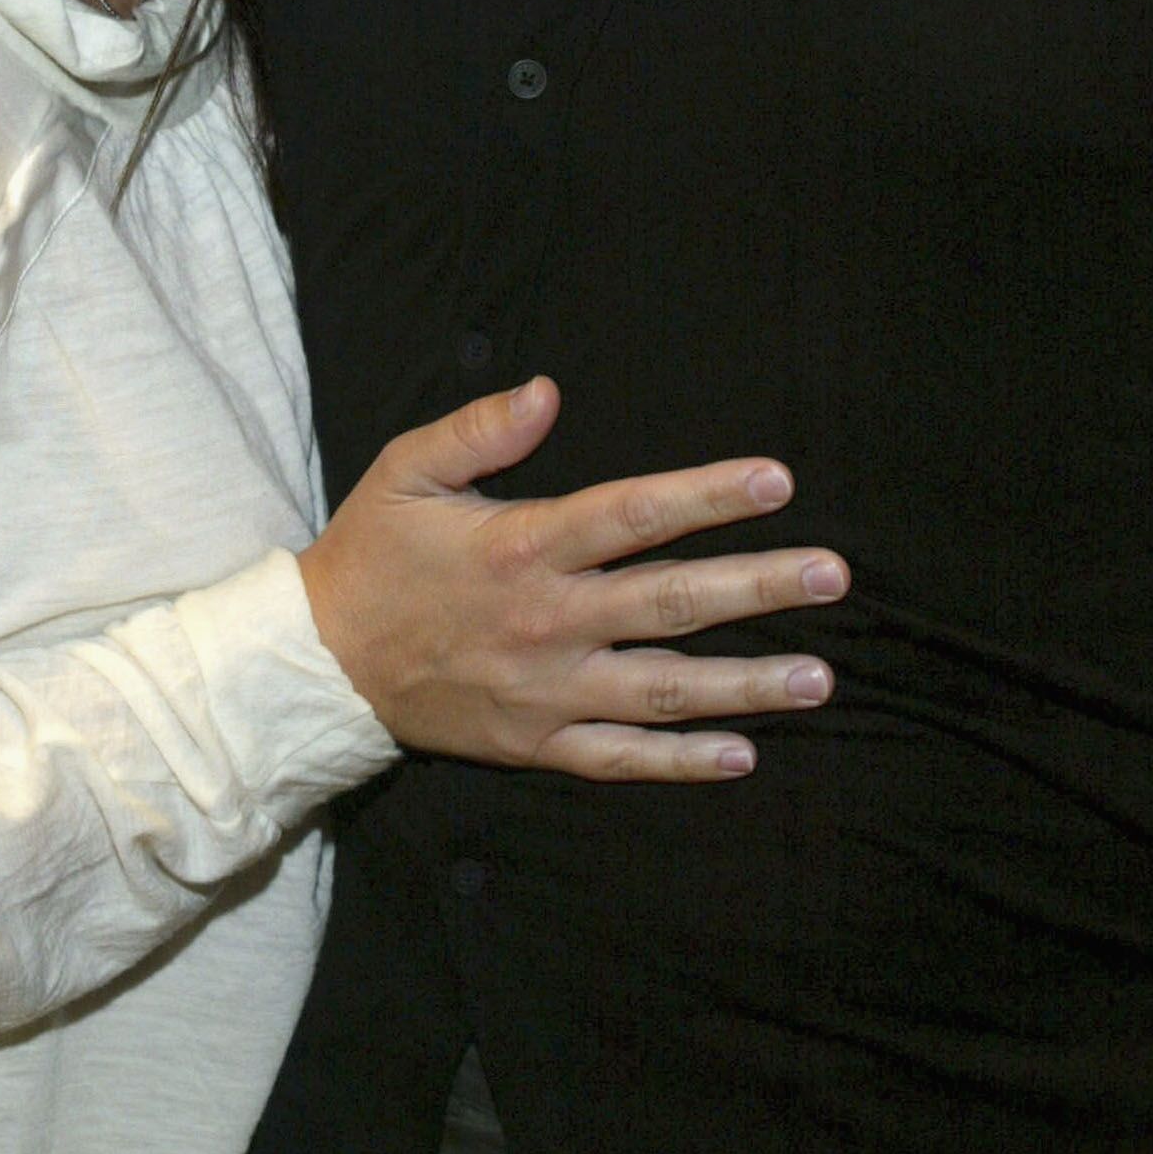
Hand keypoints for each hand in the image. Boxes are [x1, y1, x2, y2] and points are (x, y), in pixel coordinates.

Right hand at [297, 376, 845, 782]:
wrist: (320, 663)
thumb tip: (549, 391)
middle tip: (833, 576)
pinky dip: (681, 762)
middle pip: (671, 603)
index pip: (633, 514)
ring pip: (662, 690)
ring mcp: (546, 691)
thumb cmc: (372, 552)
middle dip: (759, 588)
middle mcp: (547, 621)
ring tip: (819, 679)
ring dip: (745, 686)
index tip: (777, 480)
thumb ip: (480, 428)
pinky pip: (620, 761)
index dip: (708, 495)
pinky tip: (742, 756)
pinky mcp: (535, 744)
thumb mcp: (407, 469)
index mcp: (522, 547)